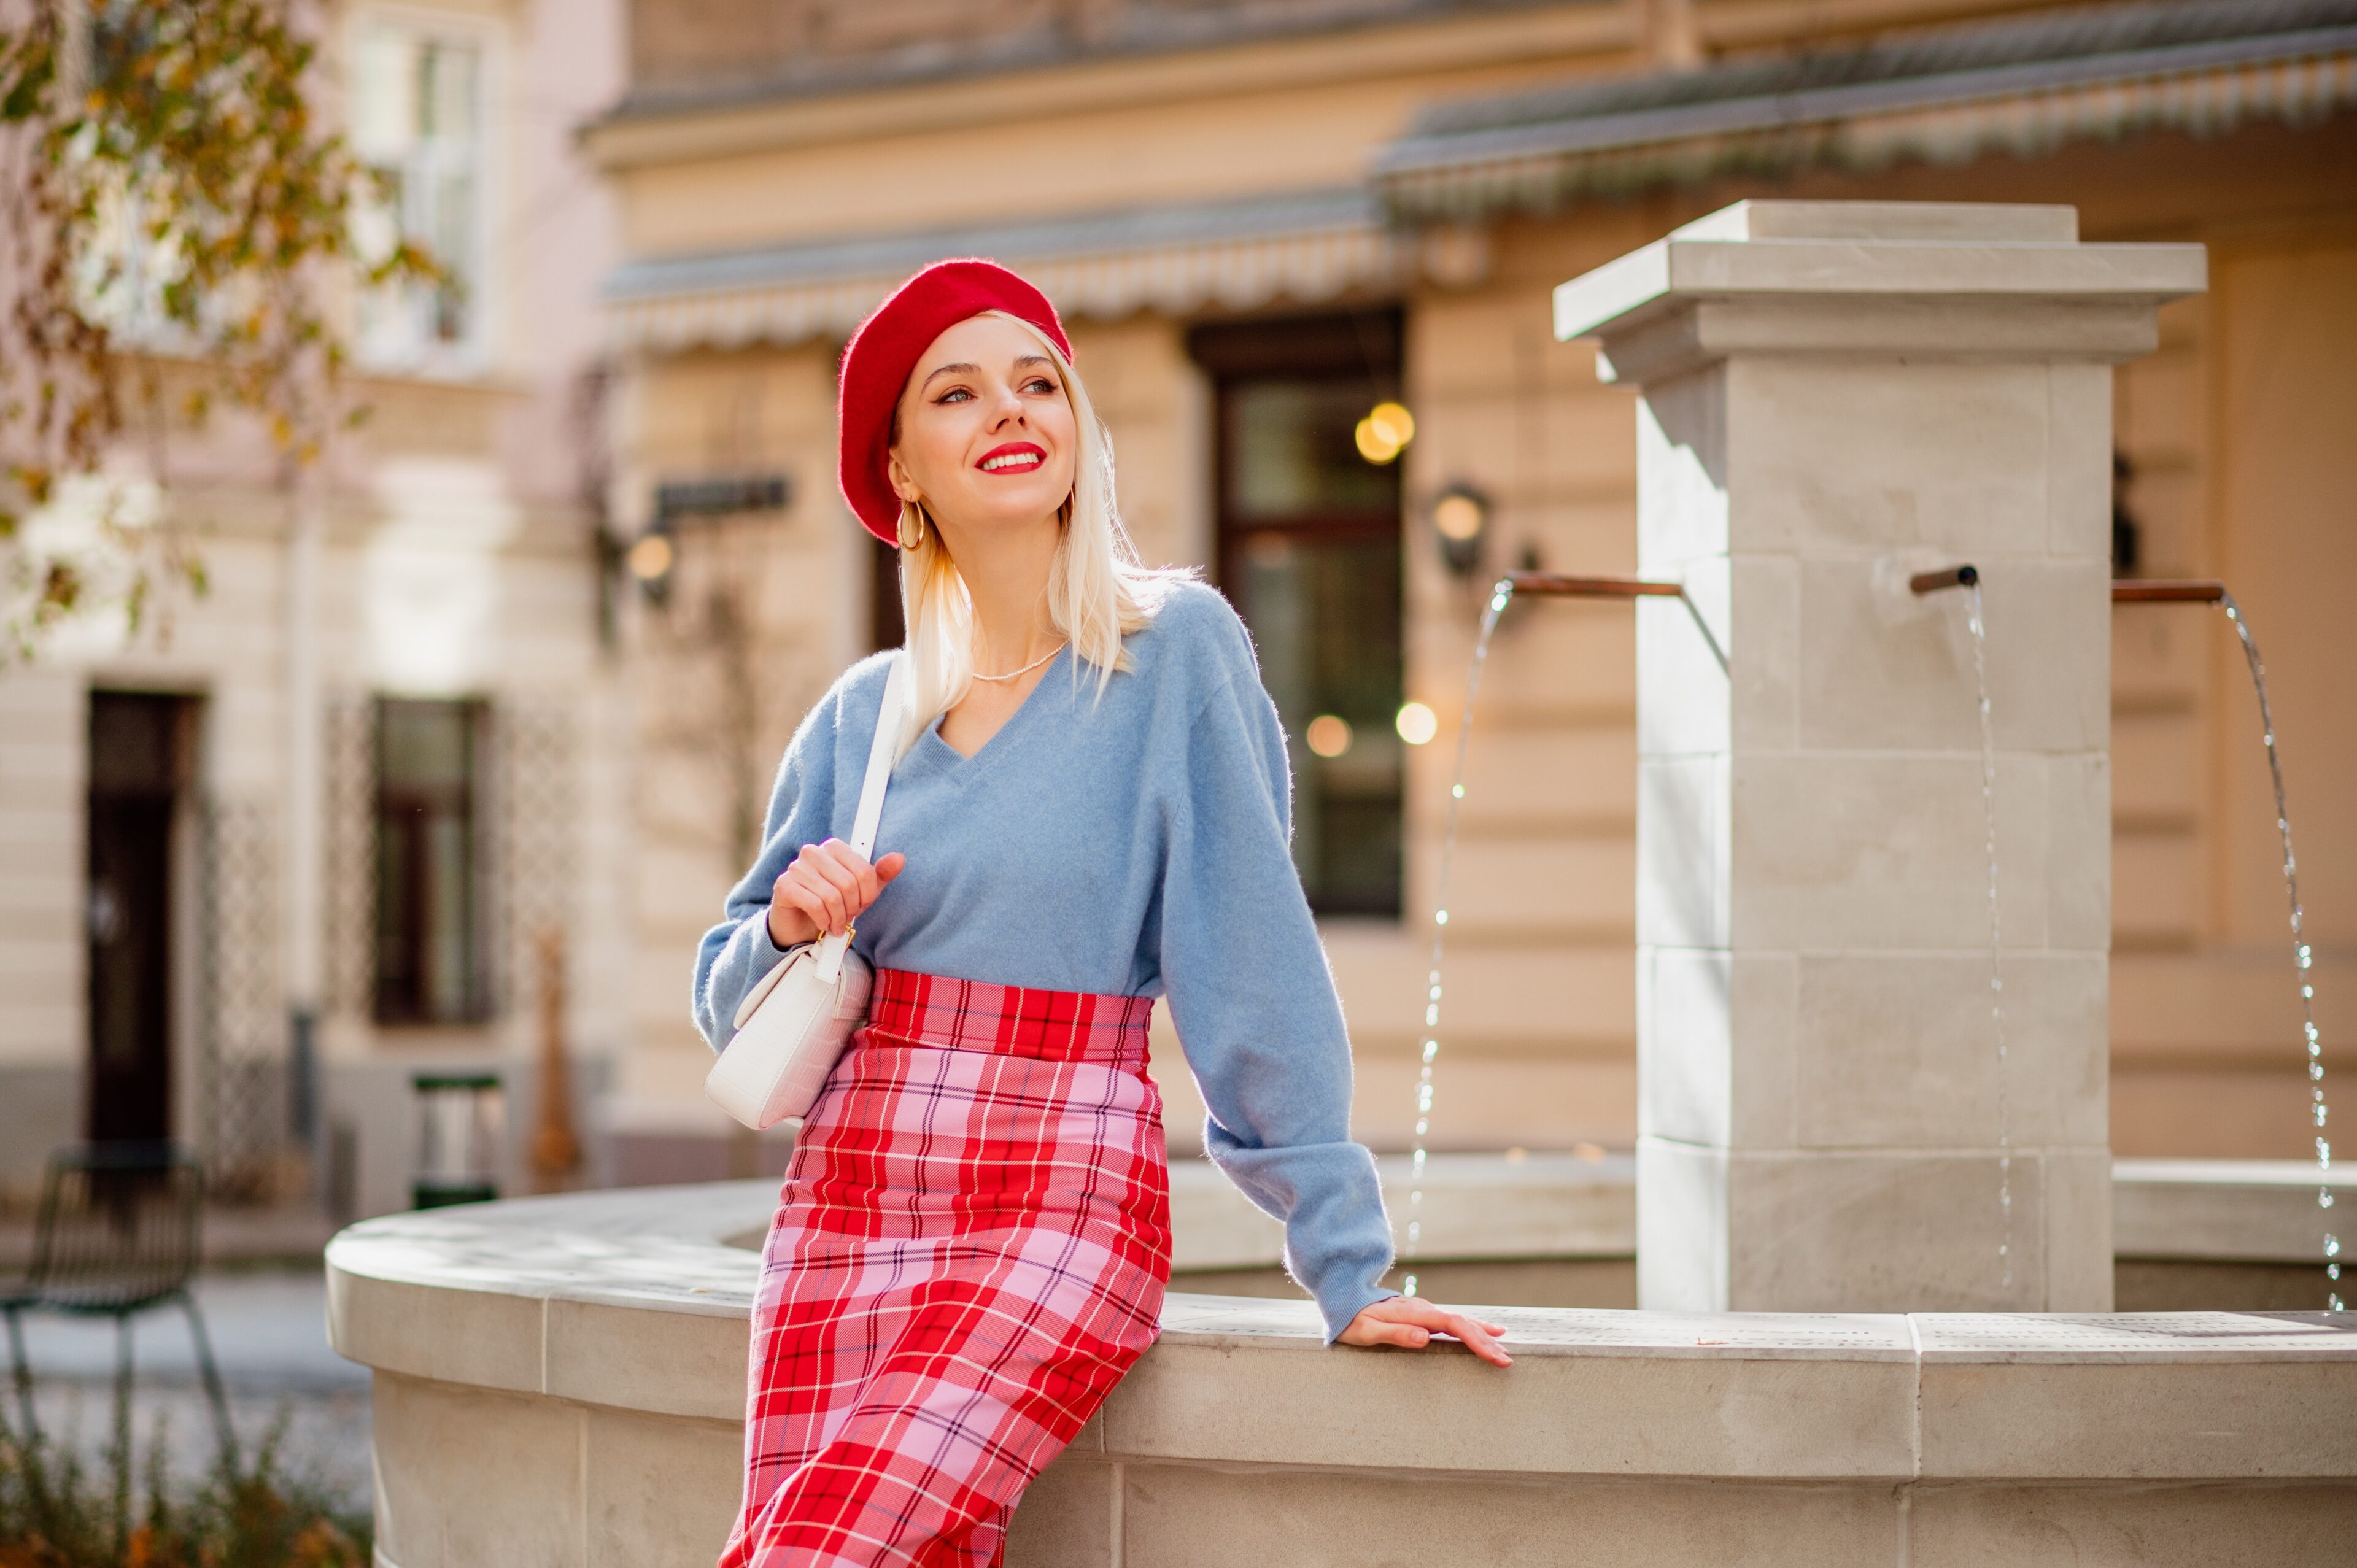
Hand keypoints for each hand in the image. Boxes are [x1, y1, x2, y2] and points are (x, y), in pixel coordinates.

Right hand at [766, 840, 906, 948]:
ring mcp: (796, 867)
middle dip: (852, 907)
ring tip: (836, 923)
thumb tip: (899, 859)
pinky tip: (823, 923)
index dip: (867, 894)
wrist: (799, 923)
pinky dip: (823, 920)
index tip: (863, 904)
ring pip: (831, 896)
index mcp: (834, 847)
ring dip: (838, 917)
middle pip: (848, 884)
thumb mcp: (861, 890)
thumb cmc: (831, 903)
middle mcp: (813, 852)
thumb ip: (879, 875)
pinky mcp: (784, 885)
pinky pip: (814, 904)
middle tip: (848, 917)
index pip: (863, 870)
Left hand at [1338, 1296, 1511, 1366]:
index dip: (1477, 1340)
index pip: (1454, 1326)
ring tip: (1502, 1344)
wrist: (1342, 1299)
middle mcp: (1423, 1309)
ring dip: (1481, 1334)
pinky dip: (1470, 1328)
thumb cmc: (1351, 1320)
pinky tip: (1480, 1331)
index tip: (1495, 1355)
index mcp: (1415, 1313)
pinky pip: (1451, 1322)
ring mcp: (1423, 1312)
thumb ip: (1396, 1334)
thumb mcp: (1368, 1331)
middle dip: (1486, 1342)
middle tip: (1506, 1360)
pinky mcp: (1421, 1316)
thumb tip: (1425, 1337)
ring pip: (1459, 1321)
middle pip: (1462, 1324)